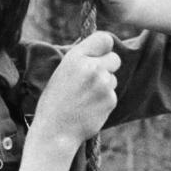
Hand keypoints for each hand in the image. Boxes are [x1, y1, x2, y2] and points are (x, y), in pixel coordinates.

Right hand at [29, 30, 120, 149]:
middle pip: (115, 58)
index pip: (105, 39)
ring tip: (85, 98)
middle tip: (92, 79)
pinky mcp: (110, 100)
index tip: (100, 55)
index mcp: (76, 57)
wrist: (55, 131)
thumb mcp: (62, 72)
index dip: (104, 48)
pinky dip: (104, 101)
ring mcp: (103, 84)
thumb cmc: (55, 101)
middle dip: (108, 67)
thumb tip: (102, 47)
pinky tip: (89, 108)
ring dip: (105, 86)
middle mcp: (92, 67)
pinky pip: (112, 95)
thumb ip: (82, 59)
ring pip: (113, 78)